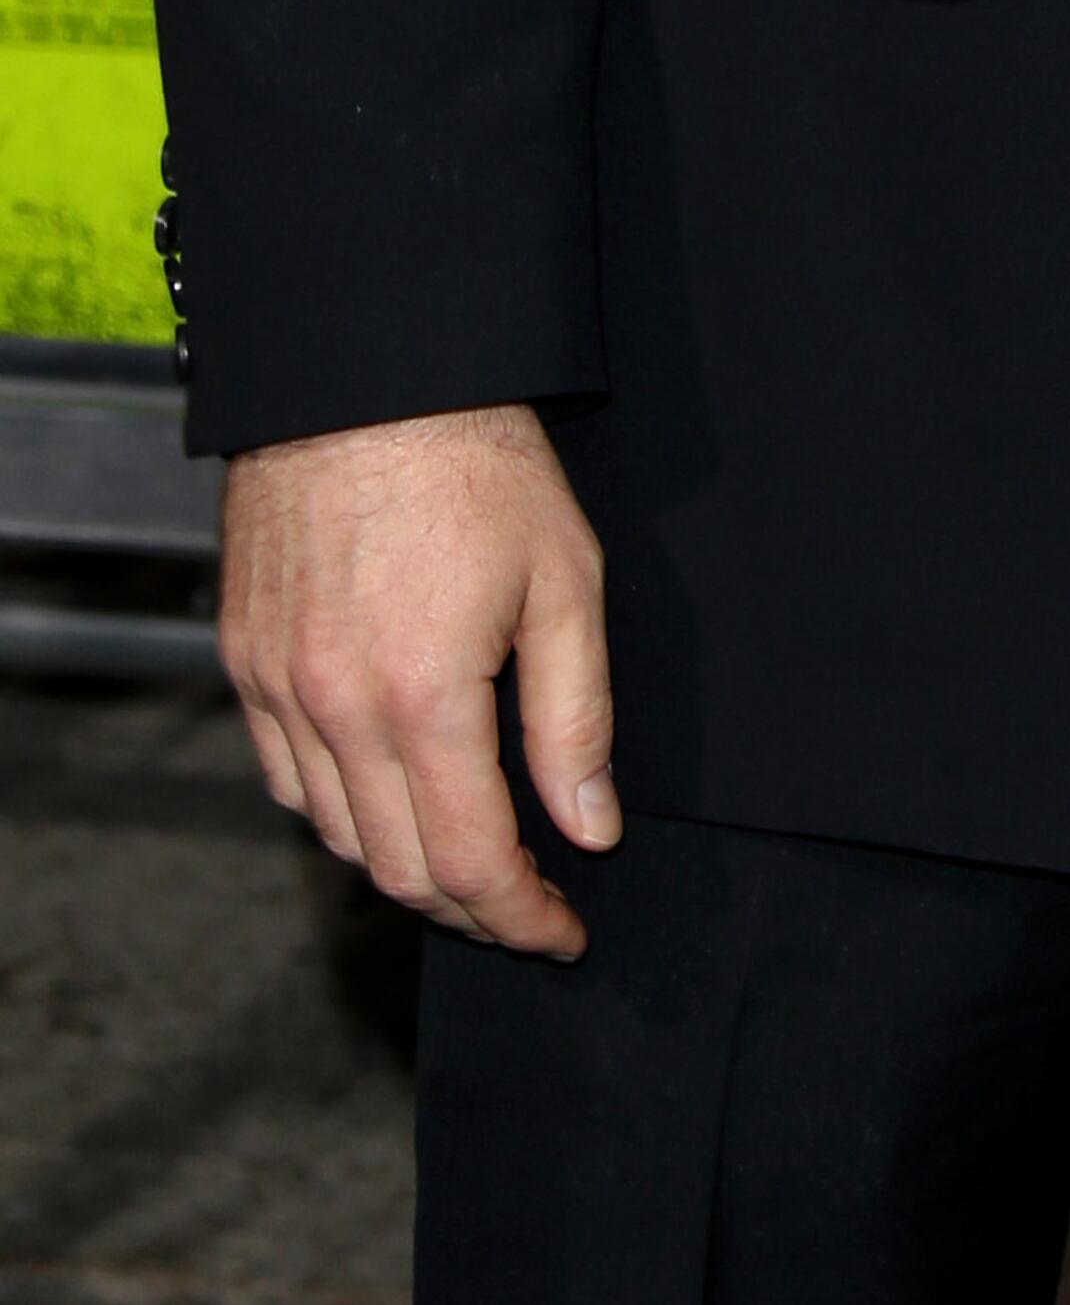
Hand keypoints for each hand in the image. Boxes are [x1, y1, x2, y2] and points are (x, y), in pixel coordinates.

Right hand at [218, 402, 617, 956]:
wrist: (366, 374)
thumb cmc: (480, 463)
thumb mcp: (565, 580)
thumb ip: (576, 718)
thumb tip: (590, 829)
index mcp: (422, 696)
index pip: (467, 863)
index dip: (519, 916)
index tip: (562, 930)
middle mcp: (334, 709)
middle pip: (397, 868)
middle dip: (469, 907)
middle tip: (526, 906)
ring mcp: (277, 689)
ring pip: (336, 834)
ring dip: (403, 866)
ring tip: (470, 859)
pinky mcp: (244, 661)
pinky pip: (287, 778)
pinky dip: (341, 811)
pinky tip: (391, 796)